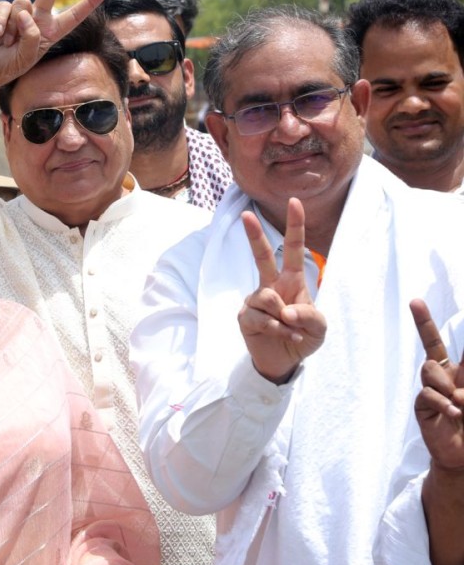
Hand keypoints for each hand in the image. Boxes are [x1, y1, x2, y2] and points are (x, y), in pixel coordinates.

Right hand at [0, 0, 107, 91]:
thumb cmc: (8, 65)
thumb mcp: (26, 58)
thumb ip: (31, 37)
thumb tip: (26, 13)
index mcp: (49, 33)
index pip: (72, 17)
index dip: (87, 3)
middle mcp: (37, 19)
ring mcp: (20, 13)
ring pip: (23, 5)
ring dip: (15, 26)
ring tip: (8, 41)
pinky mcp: (2, 10)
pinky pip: (6, 9)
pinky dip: (2, 24)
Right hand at [238, 198, 326, 382]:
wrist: (284, 362)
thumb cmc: (303, 336)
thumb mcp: (319, 327)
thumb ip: (309, 314)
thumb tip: (285, 309)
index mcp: (292, 281)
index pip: (293, 249)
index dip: (294, 226)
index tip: (294, 202)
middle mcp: (271, 286)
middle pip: (261, 256)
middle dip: (254, 236)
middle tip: (246, 215)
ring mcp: (255, 300)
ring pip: (267, 297)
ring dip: (284, 318)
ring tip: (290, 329)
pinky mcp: (245, 316)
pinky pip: (260, 317)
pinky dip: (276, 328)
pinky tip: (282, 334)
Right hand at [409, 299, 463, 470]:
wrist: (463, 455)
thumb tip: (456, 387)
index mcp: (460, 373)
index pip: (452, 345)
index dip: (432, 325)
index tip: (419, 302)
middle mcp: (444, 377)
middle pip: (430, 346)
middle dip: (422, 322)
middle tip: (414, 301)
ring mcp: (431, 390)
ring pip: (429, 369)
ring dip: (446, 383)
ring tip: (460, 403)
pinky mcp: (422, 406)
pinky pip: (427, 394)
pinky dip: (443, 403)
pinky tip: (454, 413)